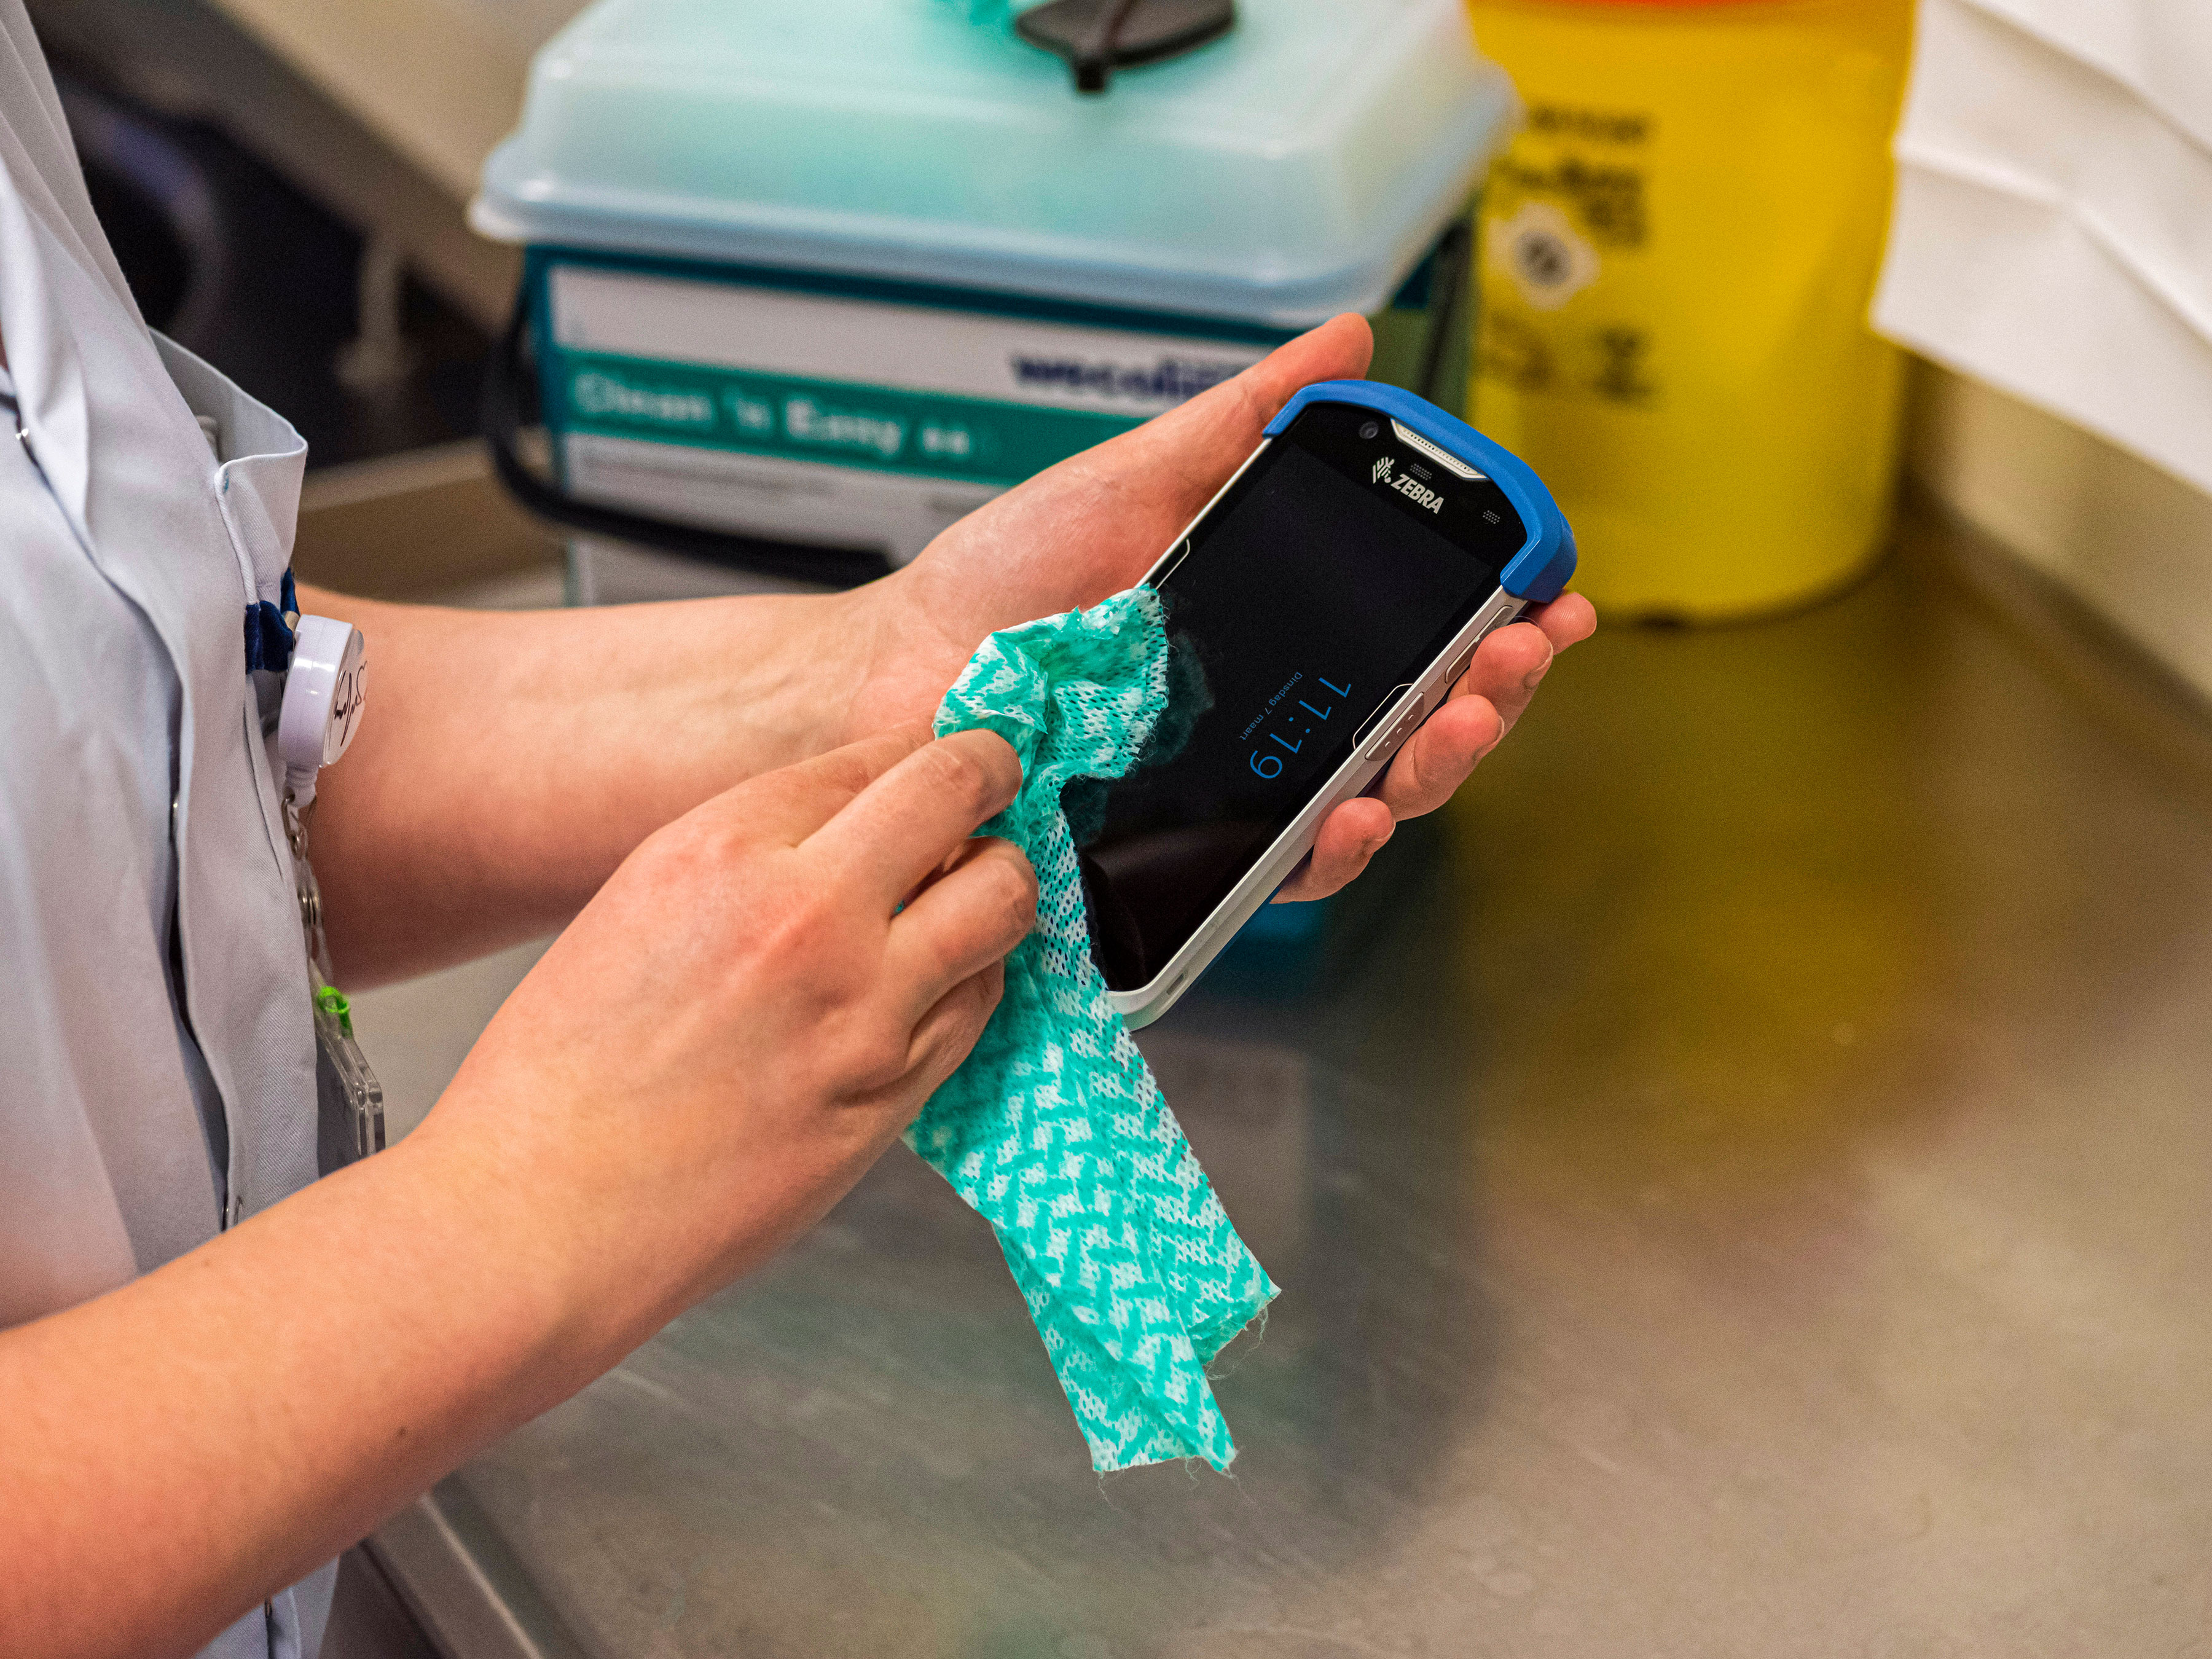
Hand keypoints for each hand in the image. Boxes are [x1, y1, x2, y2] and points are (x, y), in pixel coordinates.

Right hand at [416, 726, 1035, 1319]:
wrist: (540, 1215)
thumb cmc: (562, 1071)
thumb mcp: (640, 903)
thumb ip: (755, 853)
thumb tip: (857, 825)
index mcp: (724, 848)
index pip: (874, 755)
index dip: (916, 754)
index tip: (935, 763)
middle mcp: (808, 914)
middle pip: (961, 793)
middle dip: (989, 775)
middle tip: (994, 784)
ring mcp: (864, 1009)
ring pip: (1002, 900)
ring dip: (997, 883)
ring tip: (970, 894)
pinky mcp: (893, 1093)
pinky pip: (978, 1004)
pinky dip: (972, 976)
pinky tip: (939, 981)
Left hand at [839, 314, 1596, 901]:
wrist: (908, 670)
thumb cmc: (1010, 582)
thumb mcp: (1137, 478)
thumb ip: (1245, 422)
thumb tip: (1350, 344)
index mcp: (1281, 629)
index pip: (1419, 634)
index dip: (1498, 621)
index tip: (1549, 593)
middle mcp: (1275, 714)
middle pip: (1422, 720)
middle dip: (1493, 693)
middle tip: (1517, 655)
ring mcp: (1239, 788)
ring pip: (1378, 796)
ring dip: (1440, 766)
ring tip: (1460, 726)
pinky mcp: (1188, 854)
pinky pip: (1283, 867)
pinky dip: (1334, 846)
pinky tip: (1357, 814)